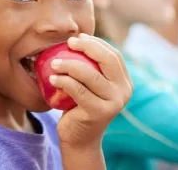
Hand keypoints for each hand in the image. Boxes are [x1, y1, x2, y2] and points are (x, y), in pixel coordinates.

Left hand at [49, 33, 132, 147]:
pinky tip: (52, 78)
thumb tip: (78, 38)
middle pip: (107, 60)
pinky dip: (64, 81)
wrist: (79, 140)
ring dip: (70, 64)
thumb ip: (91, 67)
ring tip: (55, 62)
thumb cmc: (80, 107)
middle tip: (68, 43)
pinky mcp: (99, 112)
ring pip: (91, 74)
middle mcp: (124, 91)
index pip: (113, 55)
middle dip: (87, 47)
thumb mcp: (90, 86)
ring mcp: (113, 102)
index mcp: (125, 82)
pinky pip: (78, 90)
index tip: (78, 37)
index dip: (96, 43)